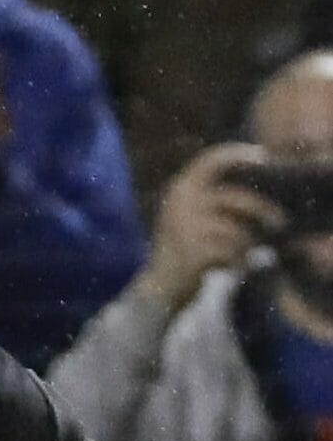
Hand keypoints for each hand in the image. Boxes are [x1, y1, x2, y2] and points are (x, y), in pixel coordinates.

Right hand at [139, 143, 281, 311]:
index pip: (210, 161)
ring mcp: (187, 227)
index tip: (263, 155)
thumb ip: (213, 196)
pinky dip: (239, 261)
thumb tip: (258, 189)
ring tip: (240, 254)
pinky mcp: (196, 250)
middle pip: (239, 200)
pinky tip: (230, 267)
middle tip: (280, 222)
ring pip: (240, 230)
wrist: (161, 286)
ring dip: (247, 244)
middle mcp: (181, 203)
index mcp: (179, 189)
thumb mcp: (189, 214)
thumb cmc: (183, 247)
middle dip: (264, 211)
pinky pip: (234, 252)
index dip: (236, 155)